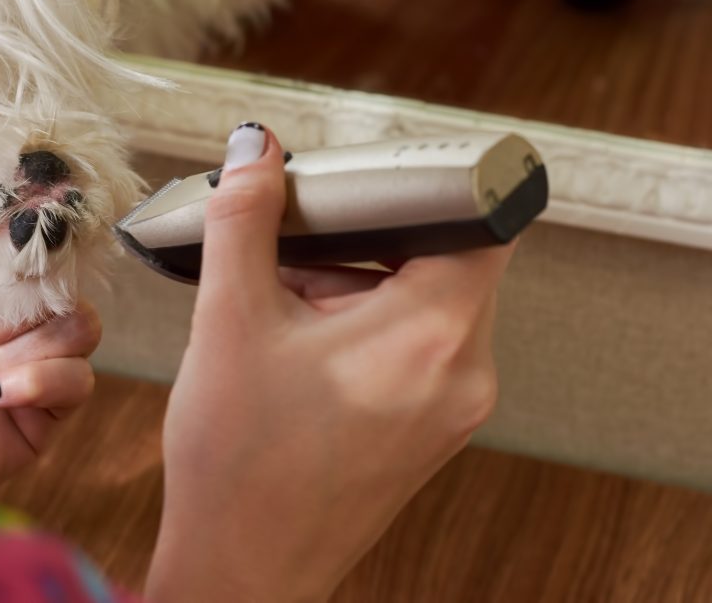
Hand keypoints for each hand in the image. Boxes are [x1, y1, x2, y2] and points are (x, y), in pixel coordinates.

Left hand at [0, 233, 100, 489]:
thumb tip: (29, 213)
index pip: (27, 241)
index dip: (28, 252)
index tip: (10, 270)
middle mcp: (6, 312)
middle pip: (62, 284)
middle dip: (20, 312)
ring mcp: (32, 357)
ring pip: (81, 327)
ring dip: (27, 352)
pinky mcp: (49, 403)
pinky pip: (80, 379)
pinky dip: (40, 384)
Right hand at [146, 125, 512, 601]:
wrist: (244, 571)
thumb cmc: (238, 466)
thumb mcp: (231, 322)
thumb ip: (246, 220)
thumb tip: (257, 150)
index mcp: (432, 335)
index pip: (480, 220)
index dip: (433, 185)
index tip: (382, 181)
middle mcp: (466, 371)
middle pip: (448, 258)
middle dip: (372, 239)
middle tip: (305, 247)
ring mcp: (457, 404)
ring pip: (430, 301)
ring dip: (367, 283)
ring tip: (293, 308)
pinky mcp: (438, 425)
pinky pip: (422, 344)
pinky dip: (374, 324)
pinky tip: (308, 343)